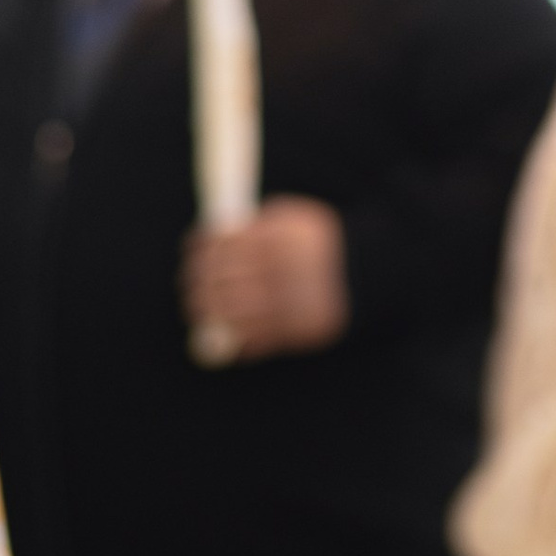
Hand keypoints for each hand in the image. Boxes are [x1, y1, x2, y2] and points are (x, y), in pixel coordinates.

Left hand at [181, 197, 349, 362]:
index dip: (202, 249)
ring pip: (233, 313)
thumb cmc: (320, 242)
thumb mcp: (294, 217)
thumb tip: (212, 236)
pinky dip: (233, 338)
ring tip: (196, 309)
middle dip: (198, 283)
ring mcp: (291, 303)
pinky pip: (256, 338)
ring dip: (207, 313)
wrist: (368, 272)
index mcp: (281, 238)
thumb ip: (256, 224)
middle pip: (223, 280)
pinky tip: (221, 332)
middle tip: (187, 284)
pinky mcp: (299, 330)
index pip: (226, 244)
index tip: (191, 252)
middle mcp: (284, 270)